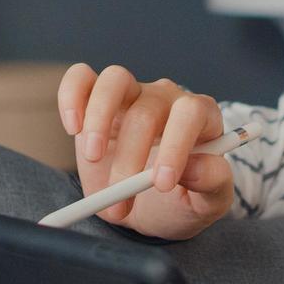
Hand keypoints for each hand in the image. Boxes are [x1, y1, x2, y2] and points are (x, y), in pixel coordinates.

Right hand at [58, 63, 238, 239]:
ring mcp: (131, 94)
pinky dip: (72, 96)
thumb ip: (211, 183)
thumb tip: (195, 166)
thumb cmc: (182, 199)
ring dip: (100, 118)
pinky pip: (81, 78)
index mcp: (202, 117)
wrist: (150, 205)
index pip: (191, 113)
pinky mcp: (96, 99)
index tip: (160, 183)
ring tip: (93, 158)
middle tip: (118, 196)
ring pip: (115, 80)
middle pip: (148, 109)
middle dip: (130, 157)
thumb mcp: (206, 203)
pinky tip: (74, 128)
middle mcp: (167, 98)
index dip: (176, 145)